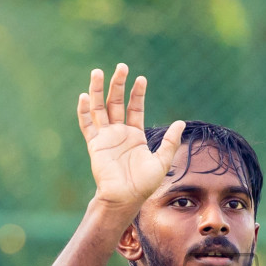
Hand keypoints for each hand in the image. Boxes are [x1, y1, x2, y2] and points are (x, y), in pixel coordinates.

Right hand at [76, 64, 185, 211]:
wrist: (125, 198)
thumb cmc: (144, 184)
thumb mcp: (162, 161)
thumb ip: (170, 141)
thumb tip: (181, 122)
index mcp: (134, 135)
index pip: (134, 108)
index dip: (137, 93)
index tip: (141, 79)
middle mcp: (119, 133)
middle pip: (115, 102)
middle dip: (118, 84)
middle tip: (121, 66)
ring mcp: (105, 137)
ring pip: (99, 108)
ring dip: (98, 91)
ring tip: (98, 72)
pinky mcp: (95, 145)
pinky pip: (87, 125)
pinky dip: (84, 111)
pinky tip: (84, 97)